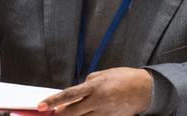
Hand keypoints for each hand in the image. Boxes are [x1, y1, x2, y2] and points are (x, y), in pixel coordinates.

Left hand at [37, 67, 151, 114]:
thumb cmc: (123, 78)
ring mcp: (103, 114)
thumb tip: (73, 95)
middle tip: (52, 113)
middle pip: (70, 113)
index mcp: (94, 87)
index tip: (40, 106)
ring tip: (68, 112)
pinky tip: (85, 113)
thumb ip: (86, 84)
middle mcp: (97, 102)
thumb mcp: (101, 75)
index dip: (52, 102)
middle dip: (58, 115)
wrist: (145, 90)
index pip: (68, 95)